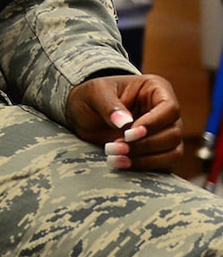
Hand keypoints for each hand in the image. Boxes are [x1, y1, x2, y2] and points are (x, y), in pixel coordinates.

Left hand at [66, 73, 183, 171]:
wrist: (83, 115)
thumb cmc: (92, 97)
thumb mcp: (94, 93)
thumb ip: (108, 105)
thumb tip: (125, 122)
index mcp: (156, 89)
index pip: (170, 108)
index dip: (153, 124)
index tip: (128, 134)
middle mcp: (166, 112)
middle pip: (174, 134)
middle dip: (144, 145)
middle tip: (114, 147)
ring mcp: (166, 133)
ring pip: (173, 152)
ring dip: (145, 159)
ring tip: (113, 158)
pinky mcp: (159, 152)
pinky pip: (164, 165)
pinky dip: (144, 167)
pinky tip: (120, 164)